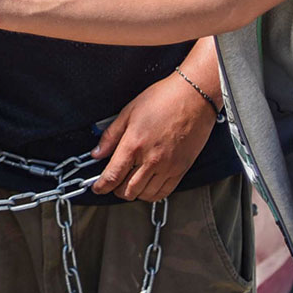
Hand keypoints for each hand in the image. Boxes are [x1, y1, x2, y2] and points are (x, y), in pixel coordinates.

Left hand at [90, 71, 219, 202]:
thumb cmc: (164, 99)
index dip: (101, 186)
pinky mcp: (181, 169)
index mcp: (134, 144)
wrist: (195, 97)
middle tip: (113, 183)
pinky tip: (147, 186)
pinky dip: (152, 194)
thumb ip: (111, 135)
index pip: (112, 176)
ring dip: (133, 193)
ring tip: (129, 184)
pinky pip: (164, 193)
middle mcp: (151, 159)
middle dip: (116, 190)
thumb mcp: (129, 111)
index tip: (97, 188)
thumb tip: (97, 152)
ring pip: (145, 195)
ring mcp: (168, 166)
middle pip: (127, 191)